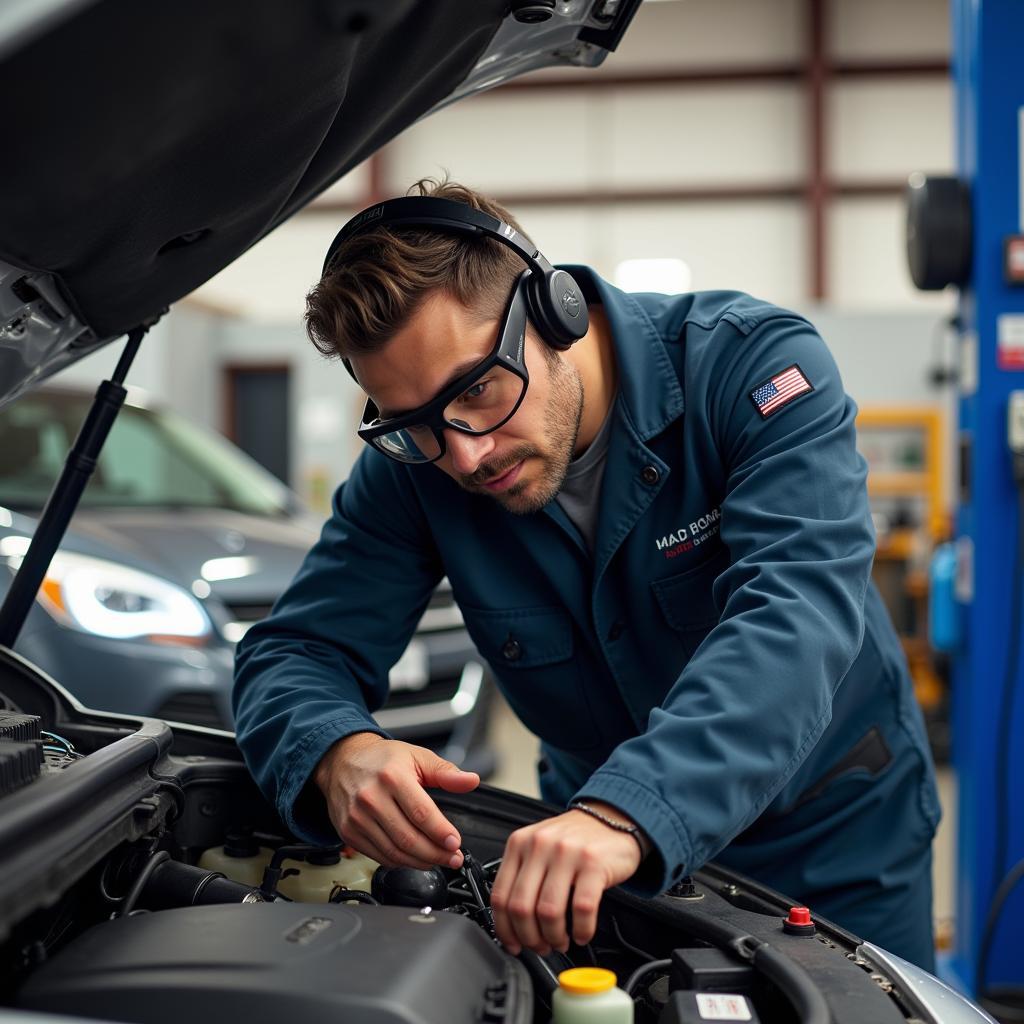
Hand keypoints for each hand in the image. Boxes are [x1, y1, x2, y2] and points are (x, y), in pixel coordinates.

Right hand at [314, 732, 479, 869]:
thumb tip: (470, 781)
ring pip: (394, 852)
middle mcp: (371, 798)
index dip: (441, 832)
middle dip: (435, 854)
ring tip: (438, 860)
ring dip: (420, 862)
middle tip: (453, 858)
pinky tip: (414, 858)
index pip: (421, 813)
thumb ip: (445, 772)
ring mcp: (357, 818)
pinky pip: (379, 856)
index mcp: (391, 776)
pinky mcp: (349, 832)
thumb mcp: (417, 756)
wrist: (342, 761)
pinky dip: (400, 862)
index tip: (455, 843)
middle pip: (408, 838)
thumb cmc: (382, 759)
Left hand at [489, 803, 644, 955]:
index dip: (504, 929)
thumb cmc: (573, 839)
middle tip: (541, 947)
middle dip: (530, 938)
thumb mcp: (538, 847)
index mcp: (520, 843)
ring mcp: (567, 853)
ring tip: (561, 941)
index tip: (513, 944)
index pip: (500, 895)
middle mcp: (540, 845)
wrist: (611, 818)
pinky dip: (582, 930)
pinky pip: (582, 908)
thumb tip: (510, 924)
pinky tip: (583, 933)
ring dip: (554, 937)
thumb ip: (522, 875)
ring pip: (549, 912)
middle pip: (521, 908)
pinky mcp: (593, 863)